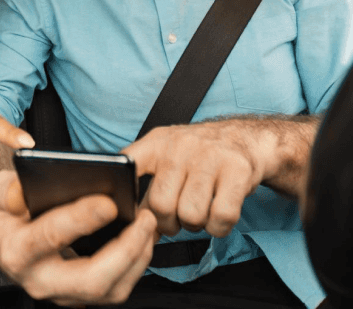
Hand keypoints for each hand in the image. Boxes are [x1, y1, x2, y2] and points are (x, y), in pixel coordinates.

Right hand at [0, 170, 156, 306]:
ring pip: (109, 290)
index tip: (109, 202)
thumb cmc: (7, 212)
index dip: (81, 219)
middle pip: (91, 279)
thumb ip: (7, 189)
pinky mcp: (80, 295)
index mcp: (16, 251)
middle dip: (124, 250)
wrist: (5, 238)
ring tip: (148, 225)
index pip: (51, 237)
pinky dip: (135, 264)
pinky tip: (142, 239)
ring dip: (136, 259)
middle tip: (143, 219)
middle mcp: (39, 280)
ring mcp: (61, 293)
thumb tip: (21, 190)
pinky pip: (115, 289)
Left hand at [123, 120, 267, 237]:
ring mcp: (210, 157)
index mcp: (156, 144)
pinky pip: (221, 218)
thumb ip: (146, 186)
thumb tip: (131, 225)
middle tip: (177, 218)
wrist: (244, 137)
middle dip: (168, 223)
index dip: (122, 190)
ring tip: (198, 213)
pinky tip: (217, 215)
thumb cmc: (198, 155)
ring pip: (191, 215)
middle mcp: (180, 147)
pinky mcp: (237, 170)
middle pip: (161, 205)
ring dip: (195, 225)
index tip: (124, 210)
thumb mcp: (166, 156)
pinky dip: (218, 228)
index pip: (128, 163)